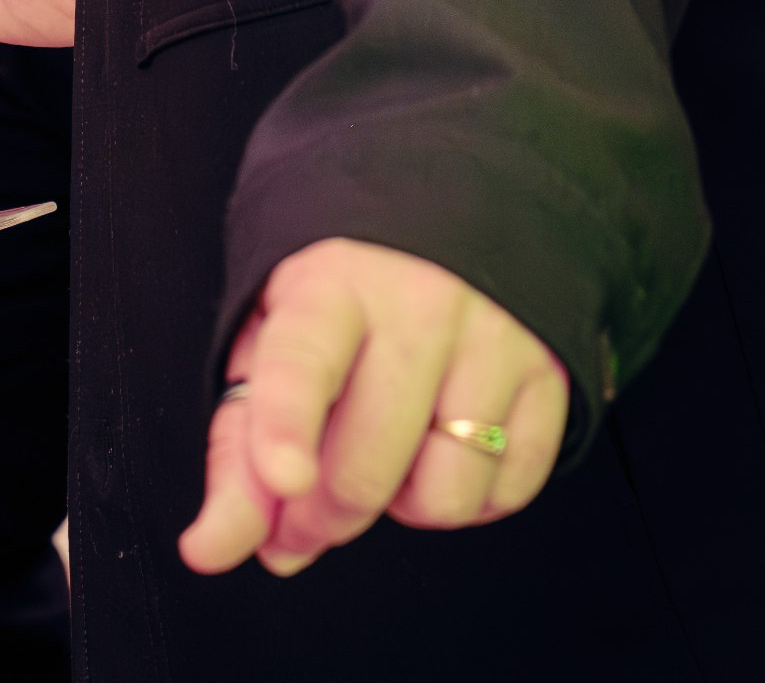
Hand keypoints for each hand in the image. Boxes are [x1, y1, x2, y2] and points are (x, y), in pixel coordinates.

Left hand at [179, 240, 568, 577]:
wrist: (446, 219)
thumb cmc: (344, 301)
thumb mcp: (273, 347)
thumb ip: (239, 453)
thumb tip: (215, 546)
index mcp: (331, 286)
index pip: (303, 360)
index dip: (286, 424)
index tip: (283, 477)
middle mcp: (419, 303)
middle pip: (367, 463)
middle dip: (323, 518)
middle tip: (306, 508)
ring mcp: (493, 336)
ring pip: (444, 494)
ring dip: (405, 506)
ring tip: (391, 449)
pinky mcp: (549, 372)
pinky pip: (510, 491)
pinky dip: (471, 499)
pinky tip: (445, 449)